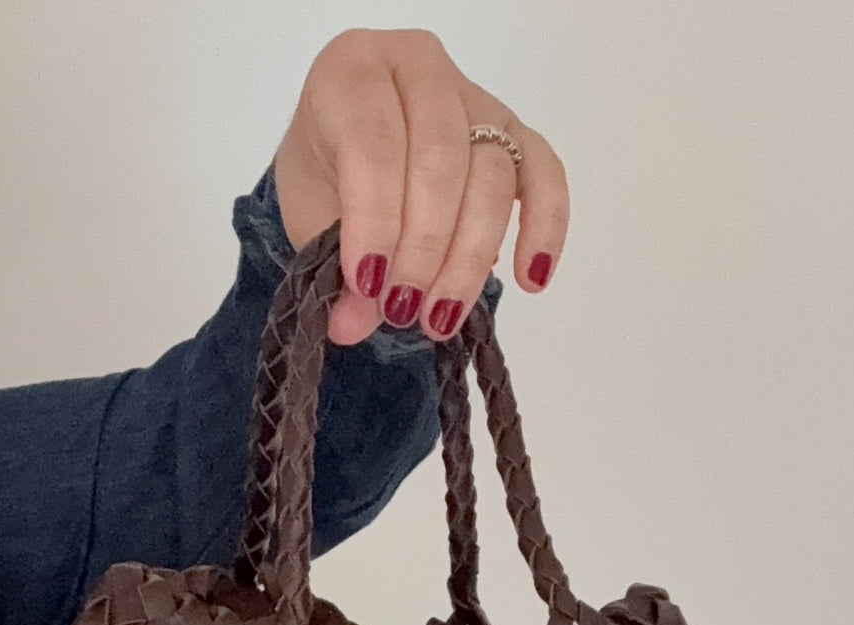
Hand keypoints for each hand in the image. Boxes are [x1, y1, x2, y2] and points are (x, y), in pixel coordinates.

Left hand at [271, 27, 570, 346]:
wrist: (341, 155)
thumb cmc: (324, 175)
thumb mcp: (308, 217)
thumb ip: (329, 268)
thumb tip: (354, 326)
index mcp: (352, 70)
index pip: (373, 142)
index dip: (375, 221)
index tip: (369, 285)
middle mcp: (418, 68)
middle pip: (441, 161)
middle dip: (423, 250)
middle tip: (403, 310)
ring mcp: (475, 97)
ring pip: (491, 174)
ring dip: (467, 259)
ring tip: (439, 317)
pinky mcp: (516, 131)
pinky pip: (545, 174)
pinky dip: (545, 228)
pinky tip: (531, 278)